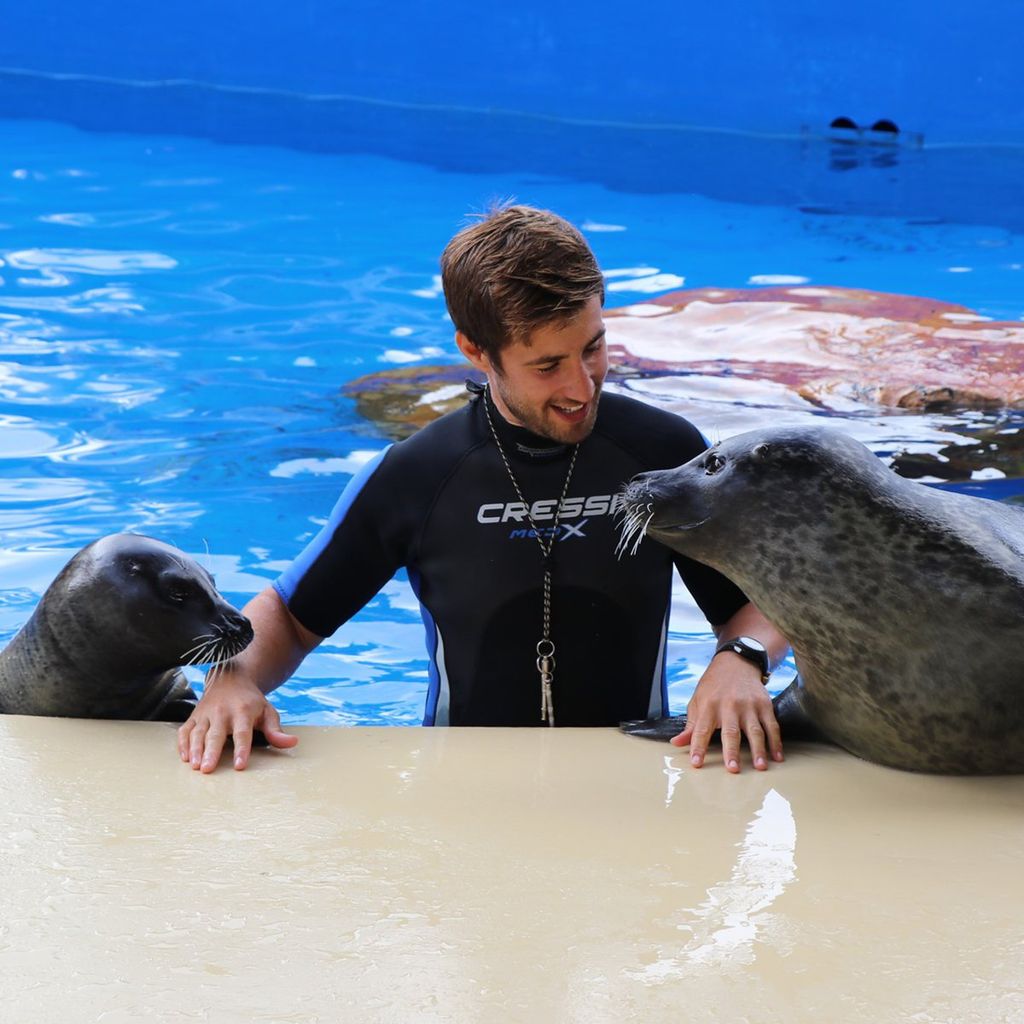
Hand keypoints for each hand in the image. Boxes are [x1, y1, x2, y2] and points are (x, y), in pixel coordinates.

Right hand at [177, 674, 297, 772]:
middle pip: (215, 734)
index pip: (242, 733)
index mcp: (242, 711)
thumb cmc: (251, 701)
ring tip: (194, 766)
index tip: (240, 766)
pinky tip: (185, 758)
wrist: (230, 679)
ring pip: (197, 733)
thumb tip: (292, 742)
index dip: (241, 749)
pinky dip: (183, 744)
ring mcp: (205, 714)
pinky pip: (185, 730)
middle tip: (207, 769)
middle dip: (211, 752)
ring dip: (195, 749)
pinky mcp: (194, 716)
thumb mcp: (267, 711)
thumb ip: (276, 730)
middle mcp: (222, 712)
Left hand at [670, 652, 782, 772]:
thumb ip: (691, 725)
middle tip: (733, 769)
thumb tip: (676, 743)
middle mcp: (729, 705)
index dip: (698, 747)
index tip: (696, 763)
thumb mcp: (697, 701)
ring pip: (755, 730)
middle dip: (731, 751)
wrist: (736, 663)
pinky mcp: (764, 705)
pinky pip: (772, 726)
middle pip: (730, 731)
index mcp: (709, 705)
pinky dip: (776, 742)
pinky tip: (777, 757)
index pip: (701, 730)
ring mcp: (749, 705)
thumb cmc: (713, 686)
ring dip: (759, 750)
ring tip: (760, 767)